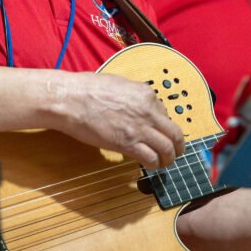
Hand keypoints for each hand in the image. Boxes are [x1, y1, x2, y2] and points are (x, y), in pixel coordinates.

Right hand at [52, 71, 184, 168]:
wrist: (71, 99)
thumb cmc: (87, 89)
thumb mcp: (119, 84)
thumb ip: (133, 95)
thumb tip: (137, 103)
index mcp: (146, 94)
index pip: (165, 114)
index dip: (163, 126)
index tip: (159, 133)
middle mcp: (148, 111)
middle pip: (175, 133)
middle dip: (178, 145)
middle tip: (177, 152)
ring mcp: (139, 128)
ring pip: (167, 148)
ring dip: (169, 158)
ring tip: (165, 163)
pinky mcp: (128, 143)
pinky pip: (151, 158)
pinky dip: (154, 165)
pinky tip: (151, 166)